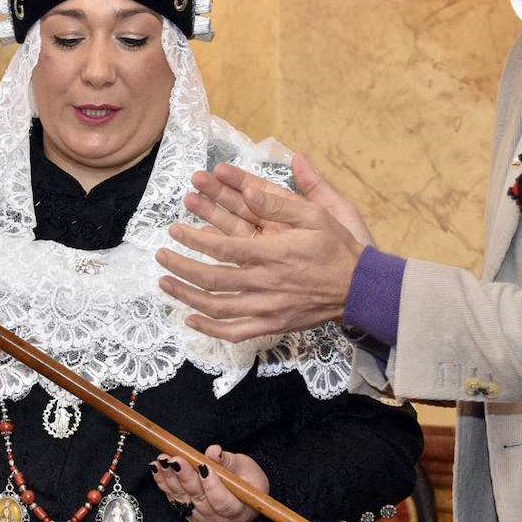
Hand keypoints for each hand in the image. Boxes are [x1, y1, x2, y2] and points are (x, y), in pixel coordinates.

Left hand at [149, 445, 266, 521]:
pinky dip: (165, 483)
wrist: (244, 493)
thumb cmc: (248, 479)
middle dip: (185, 478)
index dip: (212, 485)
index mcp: (239, 512)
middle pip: (199, 500)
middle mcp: (219, 521)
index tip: (203, 466)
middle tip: (176, 459)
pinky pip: (175, 500)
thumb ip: (226, 461)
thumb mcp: (244, 467)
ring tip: (162, 460)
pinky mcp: (190, 515)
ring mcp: (202, 520)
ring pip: (183, 499)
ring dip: (170, 479)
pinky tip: (157, 468)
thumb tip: (213, 451)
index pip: (223, 502)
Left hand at [156, 155, 369, 342]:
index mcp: (273, 254)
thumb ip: (281, 201)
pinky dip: (209, 329)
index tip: (175, 230)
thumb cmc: (338, 248)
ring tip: (164, 283)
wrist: (361, 289)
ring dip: (186, 295)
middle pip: (211, 279)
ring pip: (216, 307)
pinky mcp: (272, 325)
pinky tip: (190, 319)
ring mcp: (267, 309)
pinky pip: (234, 332)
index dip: (194, 240)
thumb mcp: (317, 214)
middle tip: (160, 256)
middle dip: (180, 267)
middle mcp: (265, 284)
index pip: (222, 248)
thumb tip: (248, 189)